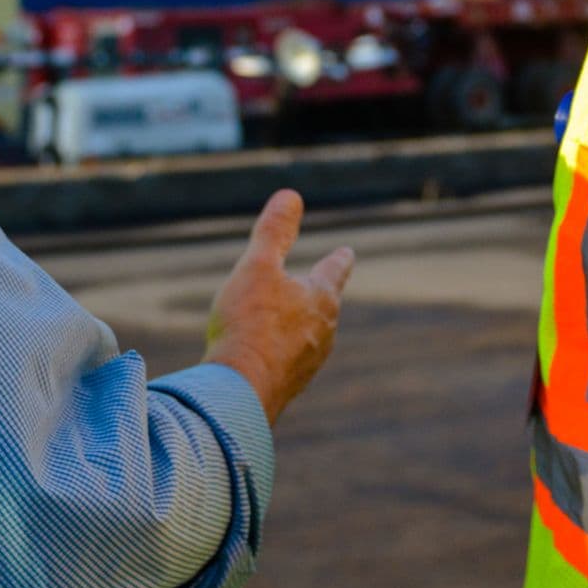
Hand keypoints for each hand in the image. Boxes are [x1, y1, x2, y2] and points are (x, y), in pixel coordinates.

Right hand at [202, 190, 353, 423]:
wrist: (240, 391)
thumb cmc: (249, 323)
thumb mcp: (258, 266)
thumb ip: (275, 231)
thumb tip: (291, 196)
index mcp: (321, 299)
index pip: (335, 270)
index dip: (339, 259)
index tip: (347, 252)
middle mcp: (323, 332)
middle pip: (323, 307)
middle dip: (314, 296)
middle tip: (311, 286)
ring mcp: (309, 363)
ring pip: (307, 337)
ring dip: (295, 328)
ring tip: (282, 325)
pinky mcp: (290, 387)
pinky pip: (288, 362)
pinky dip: (278, 353)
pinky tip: (263, 359)